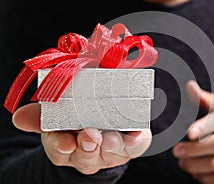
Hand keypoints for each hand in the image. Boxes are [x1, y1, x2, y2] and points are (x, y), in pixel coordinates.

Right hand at [12, 103, 151, 174]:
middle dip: (88, 146)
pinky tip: (136, 136)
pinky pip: (135, 145)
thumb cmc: (77, 118)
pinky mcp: (131, 143)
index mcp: (67, 144)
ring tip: (110, 137)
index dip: (61, 146)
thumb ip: (41, 115)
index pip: (60, 149)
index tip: (65, 143)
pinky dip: (135, 141)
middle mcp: (89, 151)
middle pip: (87, 155)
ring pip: (111, 151)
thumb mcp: (55, 117)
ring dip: (111, 144)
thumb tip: (19, 117)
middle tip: (89, 135)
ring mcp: (111, 149)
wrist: (105, 121)